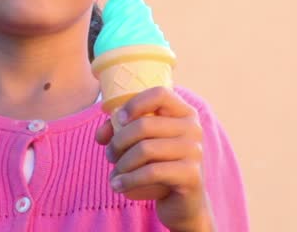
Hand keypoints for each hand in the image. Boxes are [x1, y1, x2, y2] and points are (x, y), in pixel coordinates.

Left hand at [94, 86, 215, 231]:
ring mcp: (195, 151)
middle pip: (145, 124)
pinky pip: (151, 172)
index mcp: (184, 112)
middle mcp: (193, 128)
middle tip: (110, 155)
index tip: (119, 120)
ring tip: (114, 174)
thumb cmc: (160, 164)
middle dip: (118, 141)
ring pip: (145, 149)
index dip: (134, 103)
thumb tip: (102, 134)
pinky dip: (128, 179)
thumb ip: (121, 131)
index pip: (160, 94)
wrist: (184, 202)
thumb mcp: (143, 143)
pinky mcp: (191, 175)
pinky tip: (118, 185)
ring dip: (122, 163)